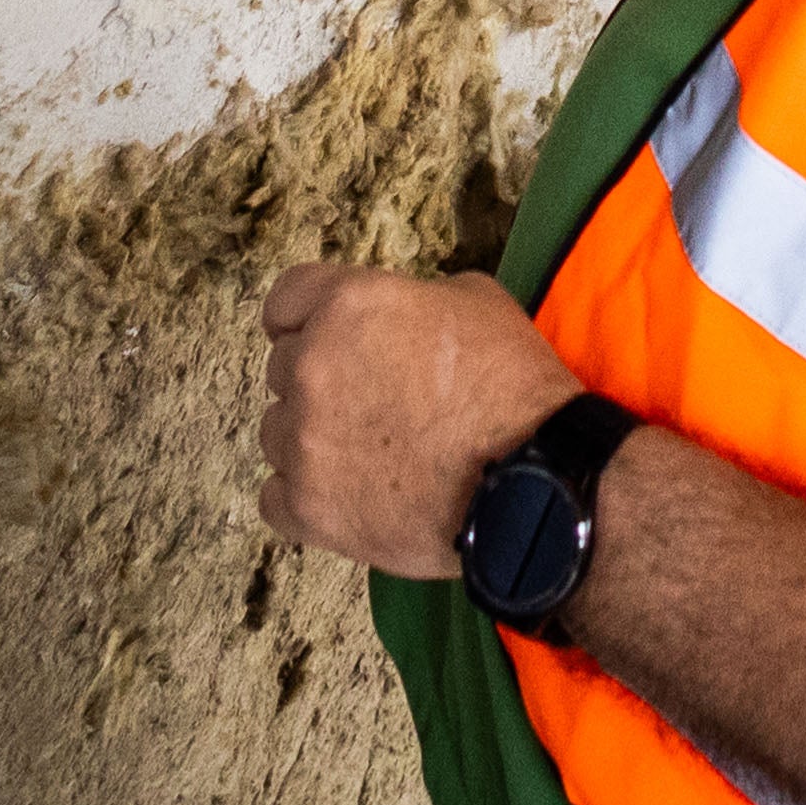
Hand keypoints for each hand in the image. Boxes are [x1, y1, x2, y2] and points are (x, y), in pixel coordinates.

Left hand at [257, 264, 582, 575]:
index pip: (286, 299)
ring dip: (312, 439)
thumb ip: (414, 301)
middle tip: (371, 404)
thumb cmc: (514, 388)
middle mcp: (312, 366)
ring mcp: (303, 440)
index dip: (303, 317)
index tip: (314, 335)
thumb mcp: (477, 302)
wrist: (530, 482)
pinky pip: (275, 496)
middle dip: (320, 381)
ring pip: (277, 432)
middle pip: (283, 368)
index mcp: (349, 306)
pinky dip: (306, 497)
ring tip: (370, 458)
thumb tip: (398, 318)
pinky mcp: (306, 505)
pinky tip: (350, 497)